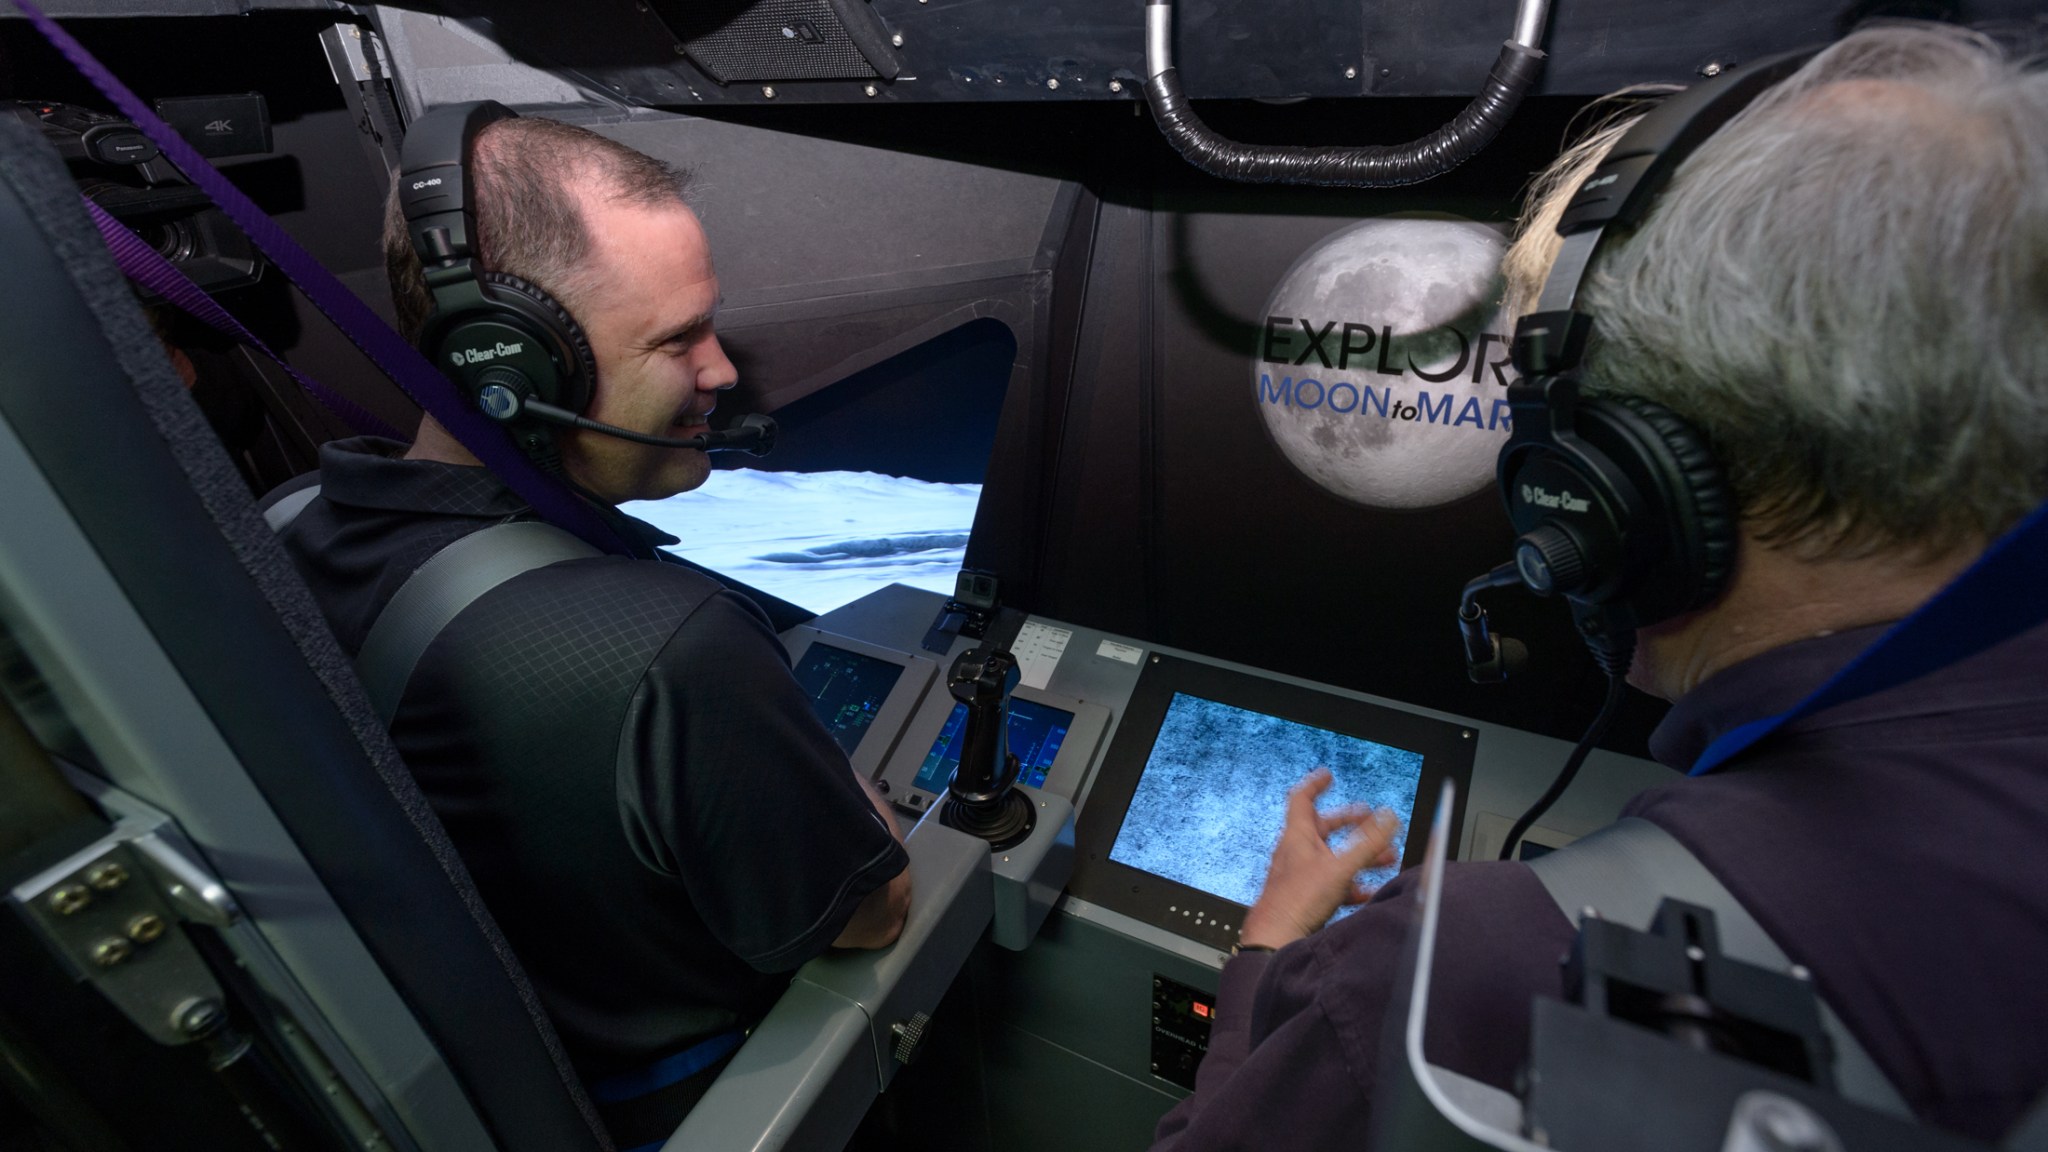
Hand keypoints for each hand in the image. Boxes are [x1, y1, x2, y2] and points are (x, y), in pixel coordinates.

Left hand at [1237, 767, 1400, 950]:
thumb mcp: (1339, 867)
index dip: (1315, 785)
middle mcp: (1297, 852)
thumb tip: (1388, 817)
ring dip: (1358, 856)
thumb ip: (1366, 843)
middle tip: (1369, 819)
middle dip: (1350, 823)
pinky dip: (1352, 883)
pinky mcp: (1305, 897)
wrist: (1274, 940)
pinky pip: (1332, 883)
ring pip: (1332, 857)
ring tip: (1384, 858)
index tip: (1328, 776)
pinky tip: (1367, 892)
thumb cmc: (1295, 902)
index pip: (1302, 799)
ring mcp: (1300, 875)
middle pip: (1323, 828)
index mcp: (1298, 836)